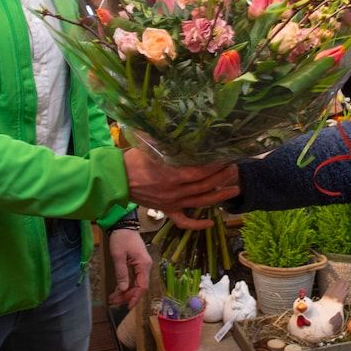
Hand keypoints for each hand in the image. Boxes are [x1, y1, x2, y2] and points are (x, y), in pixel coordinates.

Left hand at [107, 227, 151, 306]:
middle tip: (114, 302)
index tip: (126, 306)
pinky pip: (134, 278)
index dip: (134, 297)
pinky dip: (126, 285)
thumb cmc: (121, 238)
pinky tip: (118, 290)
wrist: (123, 224)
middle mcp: (146, 266)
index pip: (142, 286)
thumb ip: (121, 273)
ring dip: (126, 292)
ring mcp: (142, 265)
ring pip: (136, 283)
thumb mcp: (118, 256)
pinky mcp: (138, 263)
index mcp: (143, 265)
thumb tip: (123, 289)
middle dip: (127, 296)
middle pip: (139, 286)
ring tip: (113, 298)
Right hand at [122, 148, 239, 229]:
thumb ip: (167, 139)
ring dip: (219, 197)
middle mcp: (175, 191)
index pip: (200, 171)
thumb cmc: (132, 160)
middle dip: (222, 177)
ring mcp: (172, 203)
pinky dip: (197, 225)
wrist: (115, 180)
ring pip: (200, 202)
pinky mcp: (167, 210)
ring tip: (235, 189)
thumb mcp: (150, 145)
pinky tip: (211, 223)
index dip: (215, 165)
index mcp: (171, 175)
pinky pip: (183, 221)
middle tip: (234, 168)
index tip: (226, 157)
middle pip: (204, 186)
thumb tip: (181, 125)